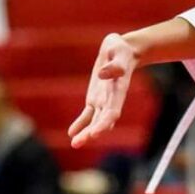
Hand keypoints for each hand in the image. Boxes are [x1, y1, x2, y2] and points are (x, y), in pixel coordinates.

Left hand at [68, 33, 138, 148]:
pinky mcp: (95, 98)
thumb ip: (115, 64)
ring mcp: (103, 100)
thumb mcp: (120, 51)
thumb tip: (103, 74)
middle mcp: (112, 99)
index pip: (112, 111)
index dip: (104, 123)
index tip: (95, 134)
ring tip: (75, 144)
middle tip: (78, 143)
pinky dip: (80, 124)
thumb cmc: (122, 49)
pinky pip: (87, 114)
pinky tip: (71, 133)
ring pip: (94, 120)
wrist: (123, 50)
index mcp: (119, 90)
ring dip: (85, 132)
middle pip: (102, 120)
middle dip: (92, 132)